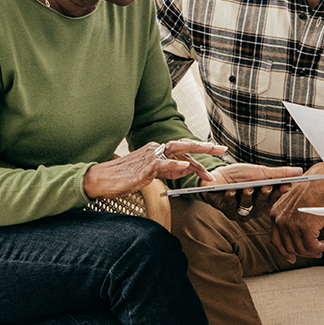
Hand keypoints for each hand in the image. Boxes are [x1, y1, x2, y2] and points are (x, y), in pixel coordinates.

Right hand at [83, 140, 225, 199]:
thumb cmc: (123, 177)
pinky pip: (162, 165)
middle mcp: (156, 150)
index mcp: (158, 151)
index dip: (200, 152)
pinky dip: (174, 165)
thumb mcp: (150, 173)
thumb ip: (166, 170)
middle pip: (184, 145)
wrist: (101, 179)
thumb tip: (182, 169)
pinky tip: (185, 167)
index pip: (183, 149)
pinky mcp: (144, 168)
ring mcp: (150, 157)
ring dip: (196, 155)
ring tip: (211, 155)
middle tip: (222, 149)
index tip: (215, 153)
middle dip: (205, 147)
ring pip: (177, 152)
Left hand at [201, 163, 304, 222]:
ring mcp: (241, 211)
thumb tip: (300, 171)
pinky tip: (230, 191)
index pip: (275, 196)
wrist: (216, 175)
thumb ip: (279, 173)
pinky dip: (231, 198)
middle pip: (262, 203)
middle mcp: (254, 207)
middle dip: (264, 194)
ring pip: (248, 206)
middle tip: (267, 186)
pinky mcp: (228, 211)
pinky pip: (231, 206)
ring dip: (247, 196)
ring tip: (247, 187)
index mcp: (264, 198)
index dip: (281, 191)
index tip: (286, 185)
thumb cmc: (239, 174)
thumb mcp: (260, 172)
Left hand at [269, 163, 323, 263]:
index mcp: (275, 213)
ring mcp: (292, 224)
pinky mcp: (305, 227)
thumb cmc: (312, 189)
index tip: (292, 257)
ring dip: (313, 251)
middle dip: (303, 253)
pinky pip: (312, 247)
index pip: (275, 240)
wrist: (323, 182)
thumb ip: (289, 218)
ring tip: (321, 247)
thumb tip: (294, 237)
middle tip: (314, 253)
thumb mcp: (292, 203)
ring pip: (301, 249)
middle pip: (289, 247)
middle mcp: (280, 220)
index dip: (284, 252)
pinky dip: (319, 248)